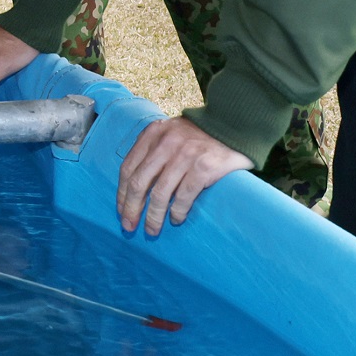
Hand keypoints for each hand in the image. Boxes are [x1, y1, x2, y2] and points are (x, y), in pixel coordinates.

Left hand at [117, 117, 252, 236]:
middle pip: (140, 182)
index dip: (122, 193)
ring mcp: (185, 154)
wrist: (233, 125)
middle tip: (130, 227)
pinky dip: (177, 212)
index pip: (128, 167)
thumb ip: (153, 151)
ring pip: (160, 194)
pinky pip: (183, 197)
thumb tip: (134, 188)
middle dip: (132, 209)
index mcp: (153, 133)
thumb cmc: (198, 135)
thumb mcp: (170, 133)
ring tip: (152, 230)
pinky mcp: (203, 167)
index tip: (122, 211)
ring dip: (153, 217)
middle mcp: (166, 142)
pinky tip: (176, 219)